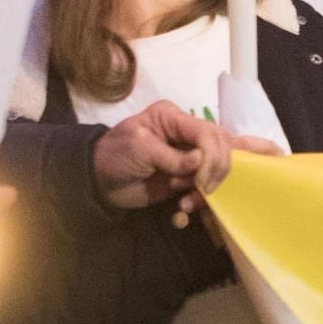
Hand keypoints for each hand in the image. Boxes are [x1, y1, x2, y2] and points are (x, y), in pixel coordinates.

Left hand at [94, 100, 236, 223]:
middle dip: (216, 169)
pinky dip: (202, 197)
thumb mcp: (139, 147)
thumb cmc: (115, 155)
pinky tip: (185, 205)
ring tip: (186, 200)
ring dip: (208, 186)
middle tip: (202, 189)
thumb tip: (199, 161)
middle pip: (221, 145)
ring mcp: (189, 155)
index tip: (202, 179)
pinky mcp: (187, 176)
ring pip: (219, 165)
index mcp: (173, 118)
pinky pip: (208, 184)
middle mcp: (186, 133)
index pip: (207, 130)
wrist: (101, 182)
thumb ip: (170, 156)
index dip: (212, 154)